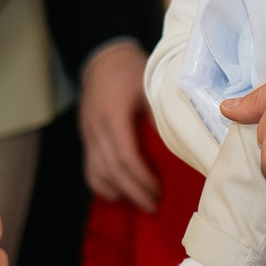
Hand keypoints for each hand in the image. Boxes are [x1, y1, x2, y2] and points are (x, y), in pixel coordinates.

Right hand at [79, 41, 160, 210]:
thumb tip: (179, 143)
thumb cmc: (131, 70)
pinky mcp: (86, 137)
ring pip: (97, 171)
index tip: (158, 190)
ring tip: (141, 204)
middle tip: (154, 205)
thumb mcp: (150, 85)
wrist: (103, 59)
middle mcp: (96, 127)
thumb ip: (159, 113)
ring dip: (119, 191)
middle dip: (133, 191)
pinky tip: (117, 194)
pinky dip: (102, 184)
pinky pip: (89, 167)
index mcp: (113, 114)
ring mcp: (87, 133)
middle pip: (111, 168)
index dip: (141, 177)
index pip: (124, 155)